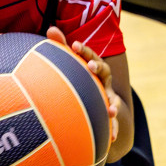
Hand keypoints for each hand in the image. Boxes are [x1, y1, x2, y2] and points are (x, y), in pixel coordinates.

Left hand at [45, 26, 119, 146]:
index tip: (74, 45)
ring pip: (113, 100)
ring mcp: (108, 99)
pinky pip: (113, 124)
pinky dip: (114, 129)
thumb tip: (51, 28)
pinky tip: (111, 137)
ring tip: (110, 111)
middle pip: (104, 72)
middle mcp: (103, 82)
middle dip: (97, 67)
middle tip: (89, 66)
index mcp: (94, 69)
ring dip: (112, 105)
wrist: (99, 104)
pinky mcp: (109, 116)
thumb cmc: (81, 79)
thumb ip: (62, 47)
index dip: (84, 50)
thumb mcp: (72, 65)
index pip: (91, 56)